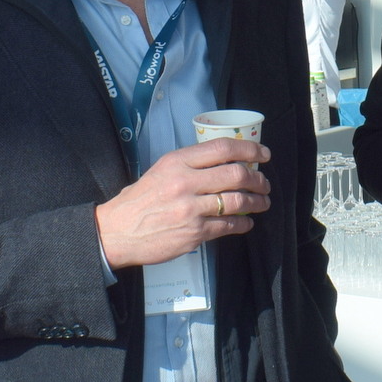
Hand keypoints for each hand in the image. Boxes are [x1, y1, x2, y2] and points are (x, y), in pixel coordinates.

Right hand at [95, 138, 271, 268]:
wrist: (117, 231)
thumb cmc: (139, 200)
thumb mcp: (161, 170)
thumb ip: (190, 165)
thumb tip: (226, 162)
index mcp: (178, 162)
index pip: (223, 148)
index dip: (250, 149)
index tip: (263, 155)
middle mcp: (186, 182)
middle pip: (236, 174)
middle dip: (258, 179)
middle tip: (265, 183)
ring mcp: (191, 209)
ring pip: (237, 201)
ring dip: (256, 202)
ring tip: (262, 203)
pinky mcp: (194, 233)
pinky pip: (228, 225)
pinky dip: (243, 223)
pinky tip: (247, 222)